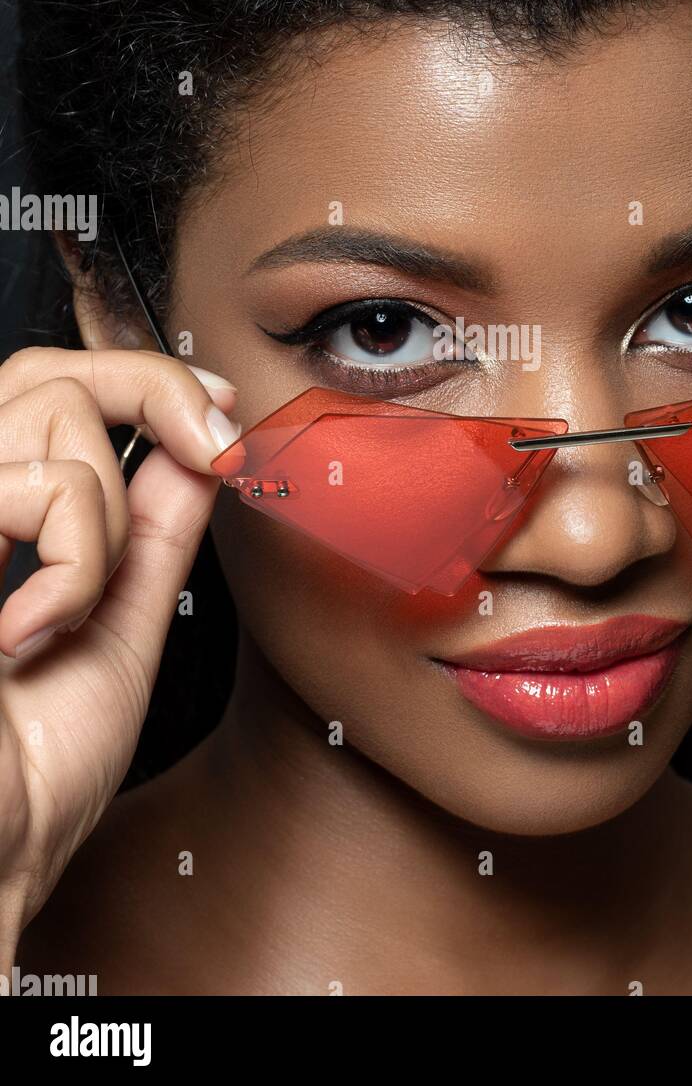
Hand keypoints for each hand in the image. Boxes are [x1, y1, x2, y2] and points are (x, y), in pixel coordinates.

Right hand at [0, 347, 238, 957]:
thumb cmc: (33, 774)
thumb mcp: (117, 624)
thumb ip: (150, 528)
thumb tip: (199, 440)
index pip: (40, 382)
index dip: (136, 373)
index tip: (216, 410)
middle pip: (41, 369)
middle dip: (148, 397)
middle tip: (213, 449)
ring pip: (57, 415)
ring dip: (107, 525)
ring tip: (69, 611)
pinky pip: (47, 491)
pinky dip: (77, 567)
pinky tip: (23, 637)